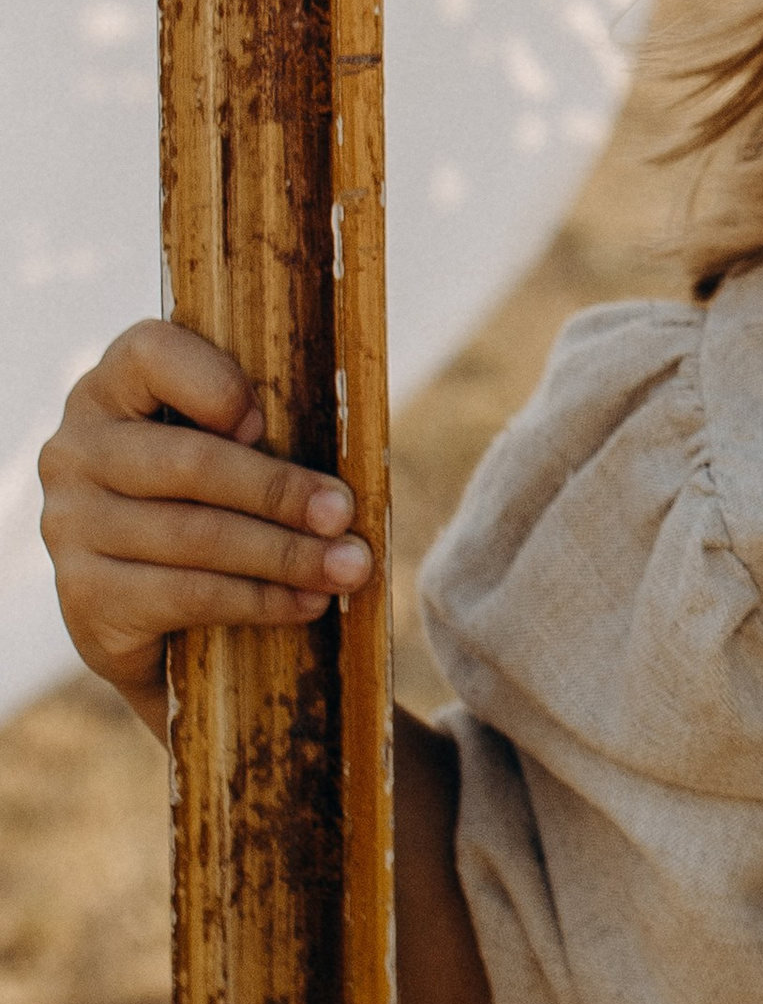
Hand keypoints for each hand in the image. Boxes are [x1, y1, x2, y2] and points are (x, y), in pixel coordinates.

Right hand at [37, 317, 628, 1003]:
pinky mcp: (86, 613)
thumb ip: (304, 415)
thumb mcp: (292, 458)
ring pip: (183, 533)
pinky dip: (250, 601)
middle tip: (351, 513)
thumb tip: (453, 359)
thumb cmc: (279, 527)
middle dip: (276, 489)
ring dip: (280, 553)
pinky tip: (308, 607)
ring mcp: (68, 534)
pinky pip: (174, 598)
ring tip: (354, 569)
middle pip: (179, 459)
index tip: (271, 413)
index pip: (144, 348)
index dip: (205, 374)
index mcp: (118, 389)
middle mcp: (73, 452)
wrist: (235, 655)